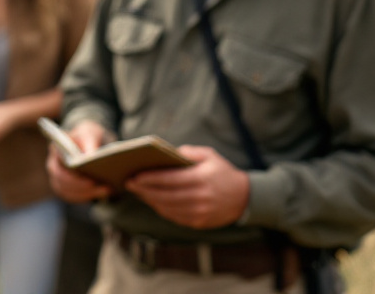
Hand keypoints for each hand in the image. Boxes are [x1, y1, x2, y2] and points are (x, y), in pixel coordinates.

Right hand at [46, 120, 113, 202]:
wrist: (90, 140)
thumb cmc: (88, 135)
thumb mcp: (90, 132)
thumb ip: (89, 142)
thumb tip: (89, 157)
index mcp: (55, 150)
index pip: (59, 168)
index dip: (73, 178)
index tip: (91, 181)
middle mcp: (53, 165)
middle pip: (62, 183)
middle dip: (84, 188)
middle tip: (105, 188)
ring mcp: (58, 177)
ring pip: (68, 192)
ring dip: (88, 194)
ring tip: (108, 190)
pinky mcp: (66, 187)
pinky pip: (74, 197)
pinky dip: (88, 197)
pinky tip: (103, 194)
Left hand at [125, 145, 249, 228]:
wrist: (245, 198)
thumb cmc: (222, 172)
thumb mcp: (209, 155)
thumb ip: (187, 152)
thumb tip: (164, 153)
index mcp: (201, 179)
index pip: (169, 180)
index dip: (150, 179)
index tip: (134, 175)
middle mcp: (200, 197)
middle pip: (165, 195)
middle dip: (144, 190)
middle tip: (129, 183)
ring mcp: (200, 213)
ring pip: (168, 208)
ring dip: (150, 200)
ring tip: (138, 192)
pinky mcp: (200, 223)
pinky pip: (175, 217)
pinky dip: (161, 209)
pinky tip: (152, 201)